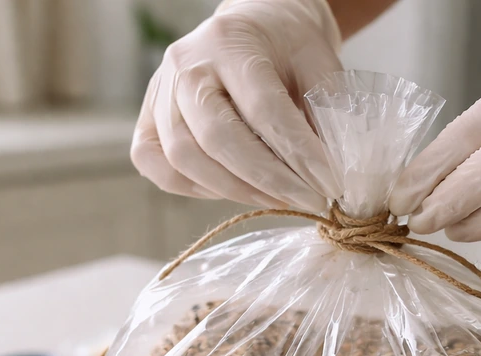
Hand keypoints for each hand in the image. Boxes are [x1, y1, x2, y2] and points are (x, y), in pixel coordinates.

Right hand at [131, 0, 342, 211]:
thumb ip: (325, 111)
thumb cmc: (287, 48)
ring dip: (236, 191)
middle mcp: (184, 66)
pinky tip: (235, 191)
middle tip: (307, 201)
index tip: (329, 185)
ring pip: (185, 158)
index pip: (263, 108)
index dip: (299, 154)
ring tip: (277, 200)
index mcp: (230, 42)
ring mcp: (159, 94)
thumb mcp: (317, 63)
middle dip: (268, 181)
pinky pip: (161, 169)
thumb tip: (332, 173)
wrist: (252, 29)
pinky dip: (197, 190)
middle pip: (217, 138)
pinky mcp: (148, 122)